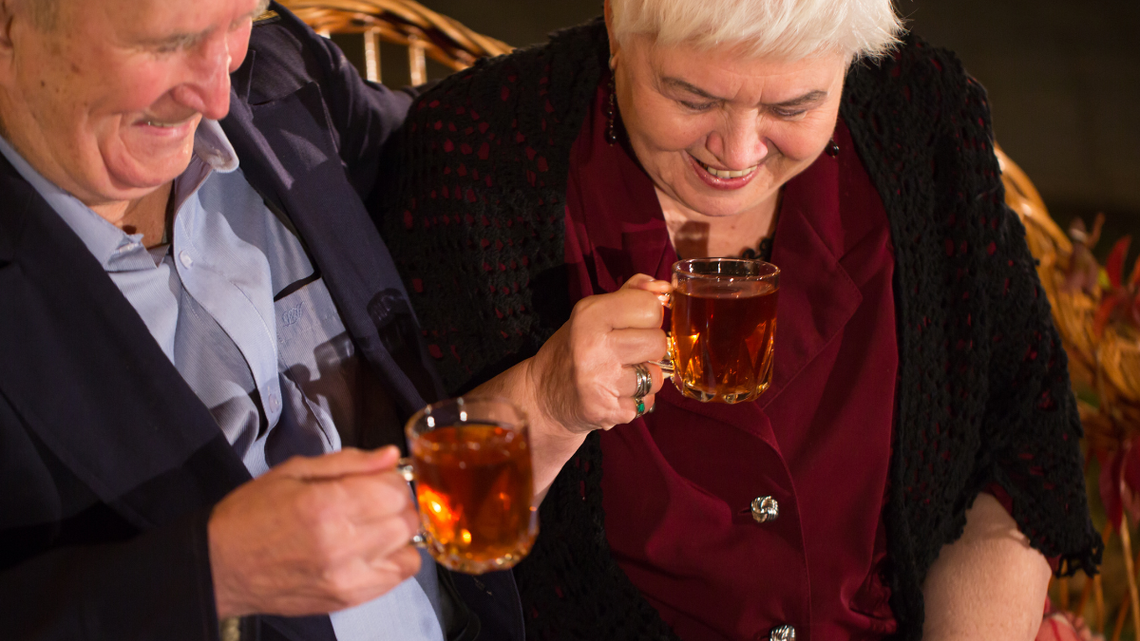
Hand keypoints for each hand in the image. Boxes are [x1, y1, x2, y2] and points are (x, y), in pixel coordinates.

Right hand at [208, 447, 421, 618]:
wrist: (221, 567)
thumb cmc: (251, 515)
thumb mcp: (295, 471)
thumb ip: (349, 461)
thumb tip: (391, 456)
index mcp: (325, 506)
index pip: (394, 490)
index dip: (390, 479)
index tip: (375, 479)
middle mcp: (341, 545)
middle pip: (406, 520)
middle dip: (397, 504)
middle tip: (373, 501)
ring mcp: (346, 578)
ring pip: (409, 550)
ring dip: (399, 533)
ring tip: (372, 526)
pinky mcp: (347, 599)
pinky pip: (398, 577)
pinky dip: (394, 559)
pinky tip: (371, 549)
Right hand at [526, 273, 669, 433]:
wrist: (541, 397)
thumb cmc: (573, 350)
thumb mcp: (591, 314)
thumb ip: (629, 295)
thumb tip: (663, 286)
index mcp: (590, 315)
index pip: (651, 307)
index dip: (648, 318)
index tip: (633, 326)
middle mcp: (593, 346)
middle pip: (659, 342)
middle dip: (650, 349)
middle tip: (628, 353)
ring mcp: (600, 380)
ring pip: (657, 376)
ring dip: (645, 378)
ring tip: (621, 376)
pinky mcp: (607, 410)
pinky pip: (647, 402)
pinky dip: (636, 400)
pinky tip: (615, 395)